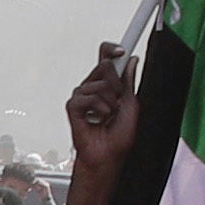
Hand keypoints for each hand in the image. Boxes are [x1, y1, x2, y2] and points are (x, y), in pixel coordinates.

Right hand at [62, 41, 136, 172]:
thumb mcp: (131, 103)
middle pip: (104, 66)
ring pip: (99, 83)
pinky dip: (98, 109)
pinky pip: (89, 97)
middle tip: (117, 102)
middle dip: (117, 85)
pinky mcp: (72, 106)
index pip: (105, 57)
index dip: (112, 49)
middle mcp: (92, 87)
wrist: (108, 155)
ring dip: (110, 102)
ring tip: (107, 115)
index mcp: (107, 84)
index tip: (121, 50)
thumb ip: (129, 81)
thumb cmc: (118, 136)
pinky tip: (96, 119)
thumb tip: (132, 60)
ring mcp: (81, 95)